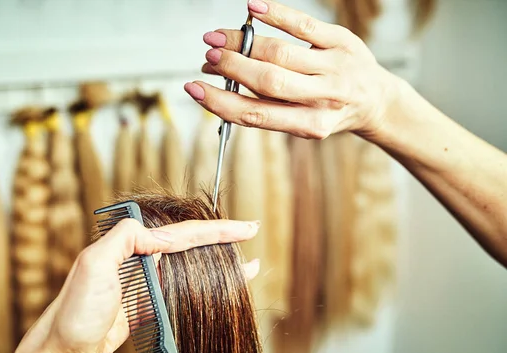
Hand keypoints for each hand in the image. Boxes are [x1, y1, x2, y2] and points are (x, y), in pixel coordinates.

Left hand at [12, 218, 260, 352]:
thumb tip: (160, 234)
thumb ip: (126, 237)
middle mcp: (135, 259)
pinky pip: (179, 288)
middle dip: (219, 240)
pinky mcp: (144, 305)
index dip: (214, 230)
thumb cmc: (73, 314)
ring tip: (243, 262)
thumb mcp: (92, 265)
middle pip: (187, 244)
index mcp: (126, 244)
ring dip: (214, 261)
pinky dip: (200, 284)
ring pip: (187, 265)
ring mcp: (141, 282)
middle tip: (249, 234)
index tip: (244, 228)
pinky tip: (216, 285)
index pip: (180, 233)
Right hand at [184, 0, 399, 139]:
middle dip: (231, 68)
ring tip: (219, 39)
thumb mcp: (300, 121)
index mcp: (309, 125)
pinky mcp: (343, 41)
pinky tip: (253, 10)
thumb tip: (220, 80)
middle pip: (269, 81)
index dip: (220, 102)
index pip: (256, 115)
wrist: (375, 100)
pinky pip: (304, 25)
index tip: (193, 89)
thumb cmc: (328, 111)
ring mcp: (335, 68)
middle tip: (208, 57)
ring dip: (243, 44)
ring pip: (281, 53)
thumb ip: (265, 105)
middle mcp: (324, 98)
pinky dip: (276, 15)